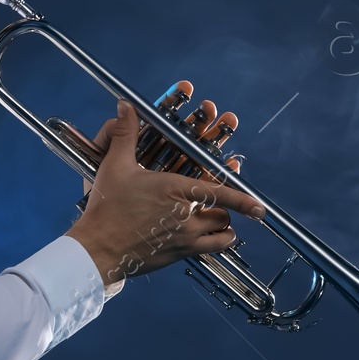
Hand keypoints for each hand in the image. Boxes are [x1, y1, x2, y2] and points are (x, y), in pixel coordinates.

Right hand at [66, 100, 265, 286]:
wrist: (98, 248)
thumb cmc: (107, 207)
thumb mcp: (115, 166)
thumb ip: (125, 134)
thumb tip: (126, 106)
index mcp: (174, 189)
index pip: (218, 192)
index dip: (243, 200)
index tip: (260, 208)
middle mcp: (185, 214)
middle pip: (223, 212)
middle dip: (226, 207)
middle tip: (219, 202)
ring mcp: (185, 236)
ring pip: (222, 231)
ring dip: (224, 224)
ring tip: (219, 219)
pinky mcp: (180, 253)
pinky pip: (213, 250)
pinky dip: (221, 243)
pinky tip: (217, 239)